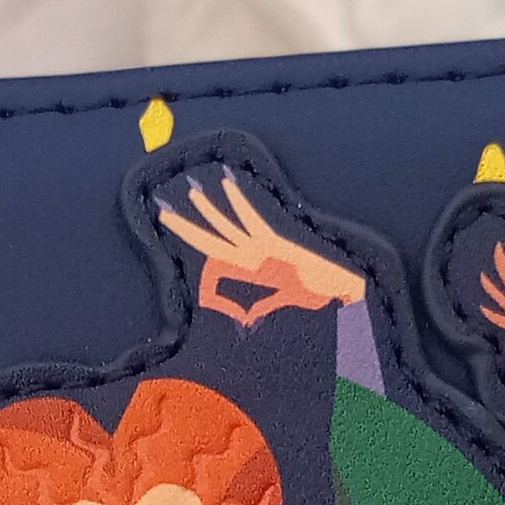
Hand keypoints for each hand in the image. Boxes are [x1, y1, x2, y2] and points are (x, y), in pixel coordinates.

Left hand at [157, 171, 365, 327]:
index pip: (212, 250)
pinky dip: (241, 203)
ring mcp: (264, 246)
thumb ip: (264, 306)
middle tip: (162, 209)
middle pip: (212, 236)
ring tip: (189, 192)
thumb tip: (247, 319)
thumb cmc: (318, 294)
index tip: (171, 228)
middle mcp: (253, 252)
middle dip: (187, 224)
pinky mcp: (277, 243)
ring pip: (229, 226)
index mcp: (250, 265)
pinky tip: (227, 184)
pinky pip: (254, 220)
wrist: (342, 288)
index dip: (191, 238)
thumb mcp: (284, 301)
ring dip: (209, 210)